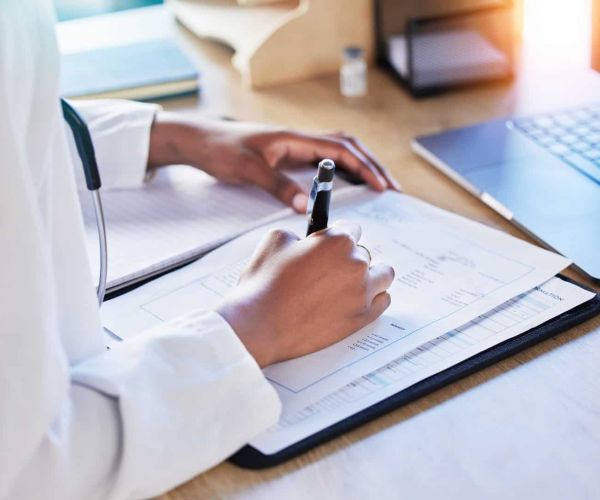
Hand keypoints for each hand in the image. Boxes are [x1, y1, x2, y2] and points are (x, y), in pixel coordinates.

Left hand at [148, 113, 400, 212]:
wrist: (199, 141)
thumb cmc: (220, 149)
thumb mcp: (248, 169)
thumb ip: (278, 186)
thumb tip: (307, 206)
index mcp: (295, 138)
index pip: (340, 149)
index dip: (364, 167)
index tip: (381, 185)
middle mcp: (300, 140)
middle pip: (348, 146)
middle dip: (372, 165)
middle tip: (391, 187)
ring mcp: (295, 146)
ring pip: (339, 151)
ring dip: (360, 166)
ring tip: (379, 186)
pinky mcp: (288, 156)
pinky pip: (324, 161)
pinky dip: (342, 171)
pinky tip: (348, 185)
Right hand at [216, 221, 394, 366]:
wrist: (260, 324)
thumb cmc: (265, 282)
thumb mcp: (276, 239)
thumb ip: (300, 234)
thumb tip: (307, 241)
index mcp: (338, 241)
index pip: (351, 229)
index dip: (337, 236)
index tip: (330, 245)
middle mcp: (356, 265)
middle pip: (365, 253)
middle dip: (348, 258)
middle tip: (329, 270)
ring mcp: (362, 293)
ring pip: (382, 275)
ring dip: (370, 275)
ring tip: (349, 283)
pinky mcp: (361, 318)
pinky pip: (383, 301)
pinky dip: (373, 298)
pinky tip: (357, 299)